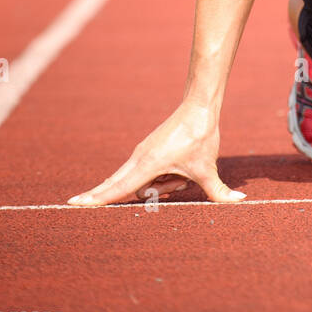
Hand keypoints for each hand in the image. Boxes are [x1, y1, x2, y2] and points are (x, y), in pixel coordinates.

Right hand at [67, 101, 245, 206]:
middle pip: (118, 185)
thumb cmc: (201, 136)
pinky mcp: (150, 151)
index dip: (96, 199)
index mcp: (148, 164)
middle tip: (76, 205)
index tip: (73, 204)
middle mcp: (139, 159)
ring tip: (183, 179)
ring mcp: (143, 154)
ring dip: (160, 187)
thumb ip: (219, 191)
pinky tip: (179, 177)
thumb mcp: (209, 168)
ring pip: (141, 182)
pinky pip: (147, 172)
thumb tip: (239, 201)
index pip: (117, 188)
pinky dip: (160, 180)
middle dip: (105, 195)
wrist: (200, 106)